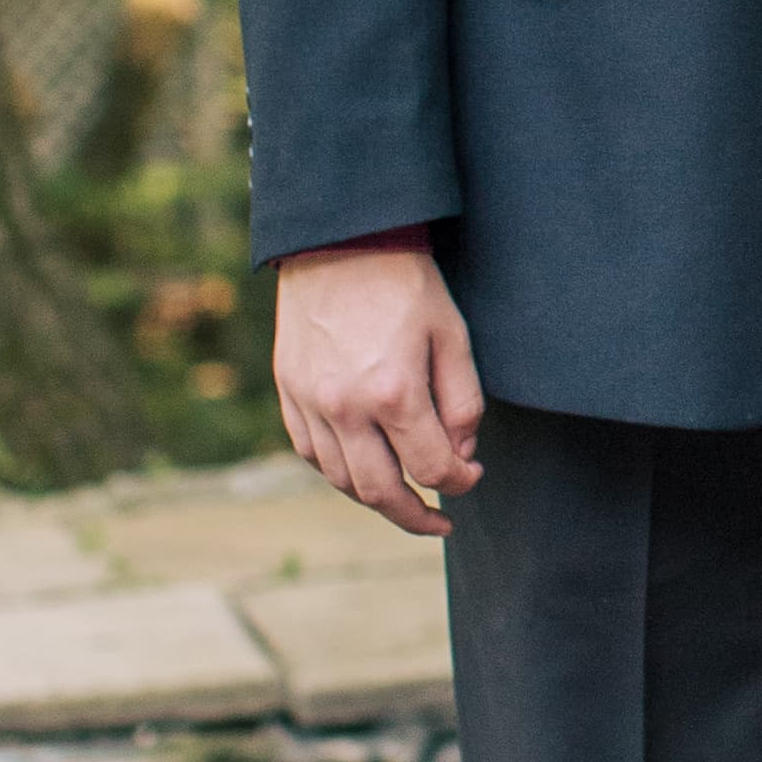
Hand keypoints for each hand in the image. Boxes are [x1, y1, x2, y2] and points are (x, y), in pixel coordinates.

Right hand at [274, 244, 483, 537]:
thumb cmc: (406, 285)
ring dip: (375, 498)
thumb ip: (462, 403)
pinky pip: (311, 453)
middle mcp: (345, 407)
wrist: (341, 241)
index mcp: (393, 393)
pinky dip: (339, 470)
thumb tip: (461, 454)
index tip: (472, 476)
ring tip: (404, 498)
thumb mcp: (453, 336)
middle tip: (440, 520)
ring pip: (340, 479)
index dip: (459, 482)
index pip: (430, 469)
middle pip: (379, 492)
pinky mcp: (289, 392)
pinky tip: (363, 467)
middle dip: (415, 516)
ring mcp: (310, 402)